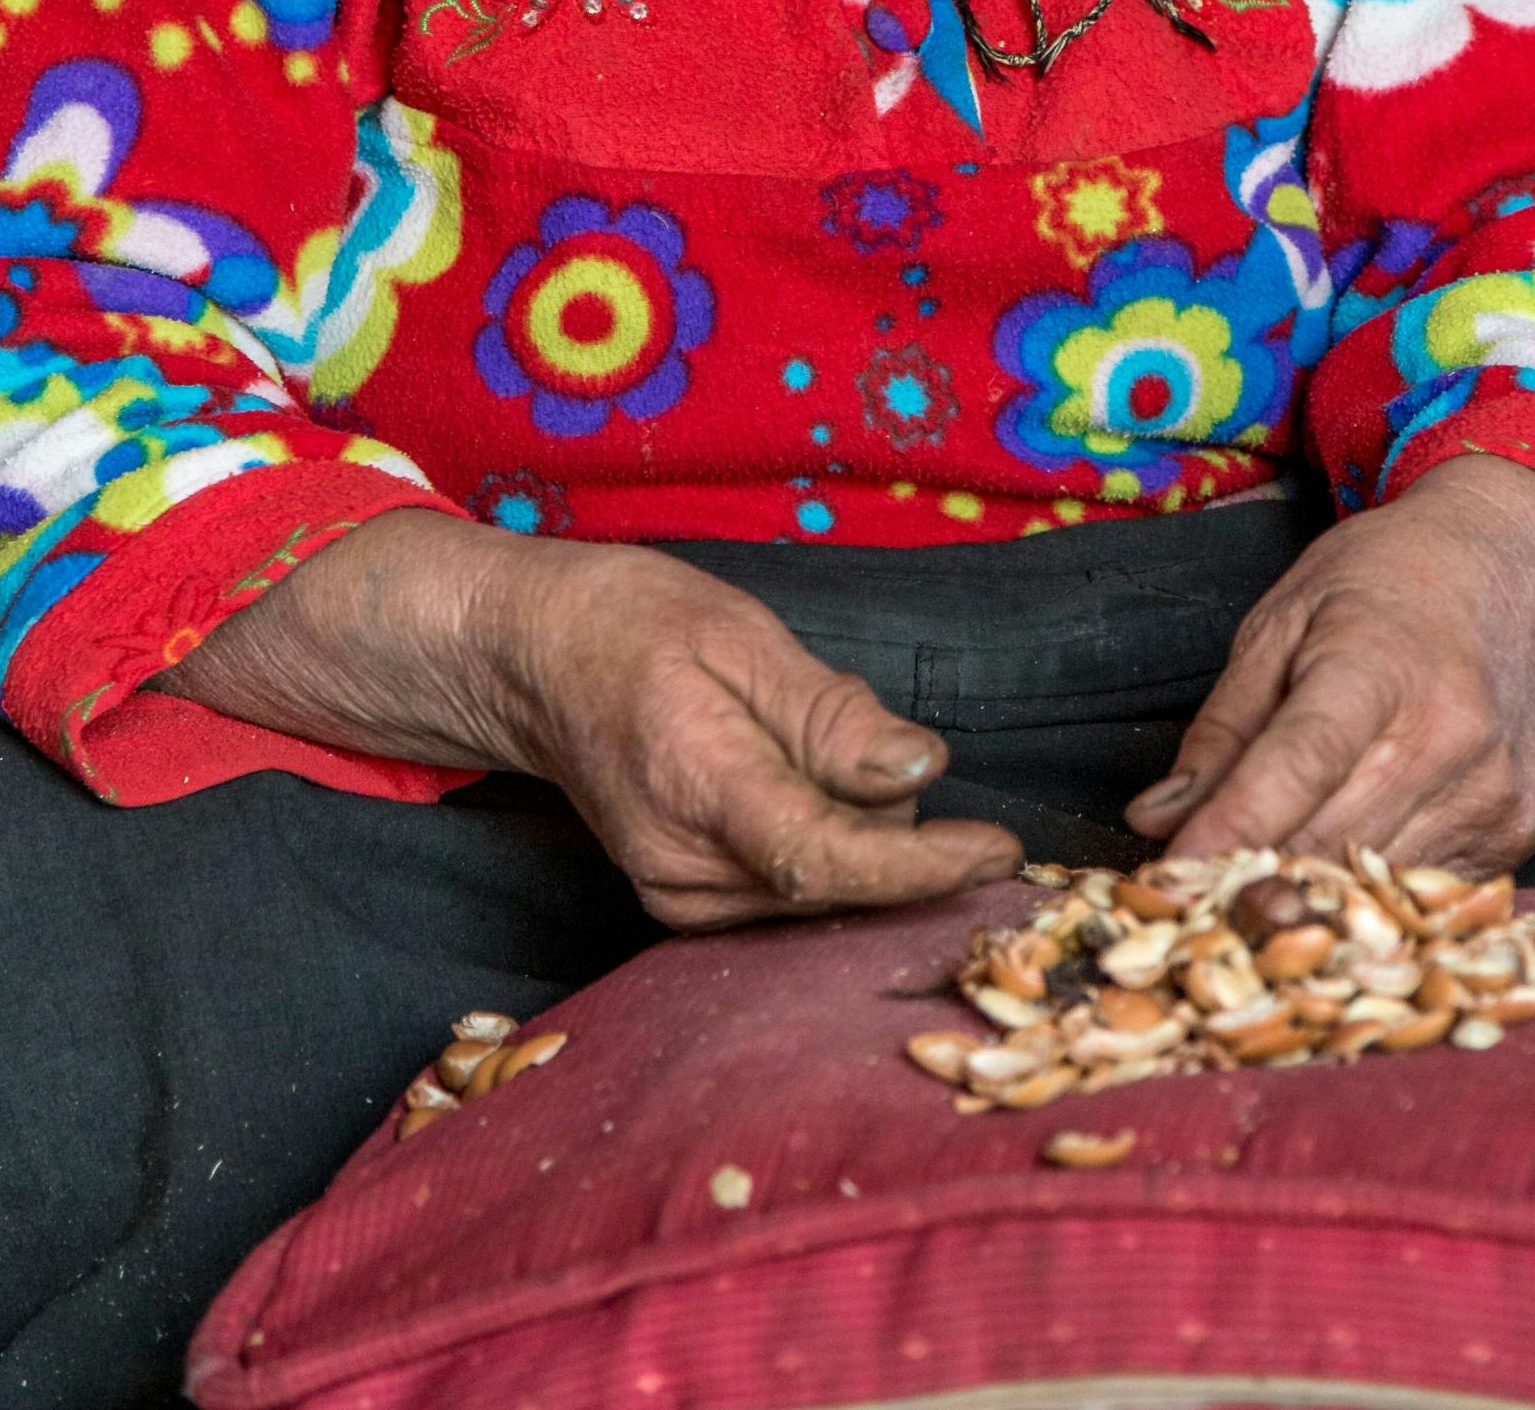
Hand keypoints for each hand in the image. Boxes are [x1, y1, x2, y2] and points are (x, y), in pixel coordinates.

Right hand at [156, 512, 1019, 929]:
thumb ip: (830, 714)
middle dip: (882, 806)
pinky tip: (783, 771)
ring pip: (825, 881)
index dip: (924, 866)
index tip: (1000, 851)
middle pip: (842, 875)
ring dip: (848, 817)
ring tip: (787, 730)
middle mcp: (684, 870)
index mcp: (696, 788)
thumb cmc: (634, 627)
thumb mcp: (739, 635)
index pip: (828, 859)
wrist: (534, 659)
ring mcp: (680, 898)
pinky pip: (795, 883)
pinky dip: (818, 832)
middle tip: (833, 712)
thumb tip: (922, 771)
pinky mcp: (688, 906)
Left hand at [1123, 456, 1534, 873]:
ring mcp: (1491, 790)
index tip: (1172, 876)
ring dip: (1307, 895)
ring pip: (1374, 884)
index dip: (1232, 827)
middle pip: (1331, 840)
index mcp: (1378, 664)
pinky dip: (1370, 891)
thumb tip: (1157, 820)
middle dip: (1252, 876)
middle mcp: (1449, 733)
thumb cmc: (1376, 588)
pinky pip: (1423, 892)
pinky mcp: (1516, 833)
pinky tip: (1343, 856)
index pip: (1301, 762)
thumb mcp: (1277, 625)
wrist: (1499, 576)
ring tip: (1261, 880)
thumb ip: (1220, 729)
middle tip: (1191, 894)